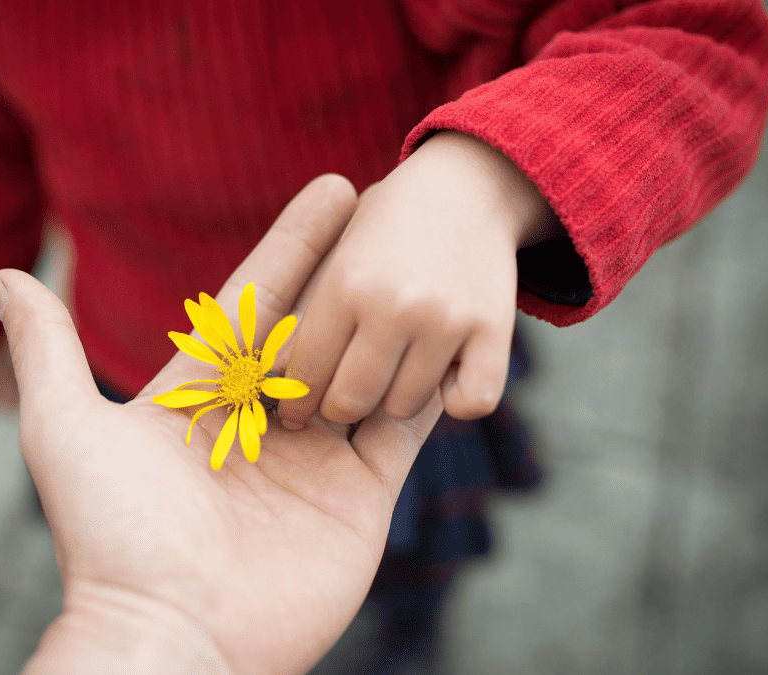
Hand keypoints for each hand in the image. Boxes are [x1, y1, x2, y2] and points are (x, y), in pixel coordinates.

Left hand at [0, 175, 443, 674]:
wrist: (170, 638)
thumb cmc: (111, 533)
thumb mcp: (64, 426)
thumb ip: (46, 348)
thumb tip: (1, 274)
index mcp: (203, 396)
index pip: (260, 301)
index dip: (296, 244)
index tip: (335, 189)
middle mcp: (262, 422)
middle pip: (321, 327)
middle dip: (356, 267)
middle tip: (397, 204)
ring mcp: (316, 460)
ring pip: (366, 367)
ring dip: (398, 316)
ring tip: (433, 258)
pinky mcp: (361, 499)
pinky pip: (404, 427)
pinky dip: (430, 386)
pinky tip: (456, 336)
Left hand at [279, 131, 558, 427]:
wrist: (468, 182)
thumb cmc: (388, 223)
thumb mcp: (340, 252)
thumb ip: (307, 311)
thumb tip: (273, 373)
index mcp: (343, 282)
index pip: (304, 370)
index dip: (295, 398)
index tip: (294, 410)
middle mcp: (392, 303)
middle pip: (349, 400)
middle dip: (338, 407)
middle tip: (341, 401)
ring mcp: (445, 318)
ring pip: (404, 405)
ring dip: (396, 399)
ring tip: (393, 374)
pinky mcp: (493, 330)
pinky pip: (470, 402)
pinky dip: (458, 399)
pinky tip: (446, 379)